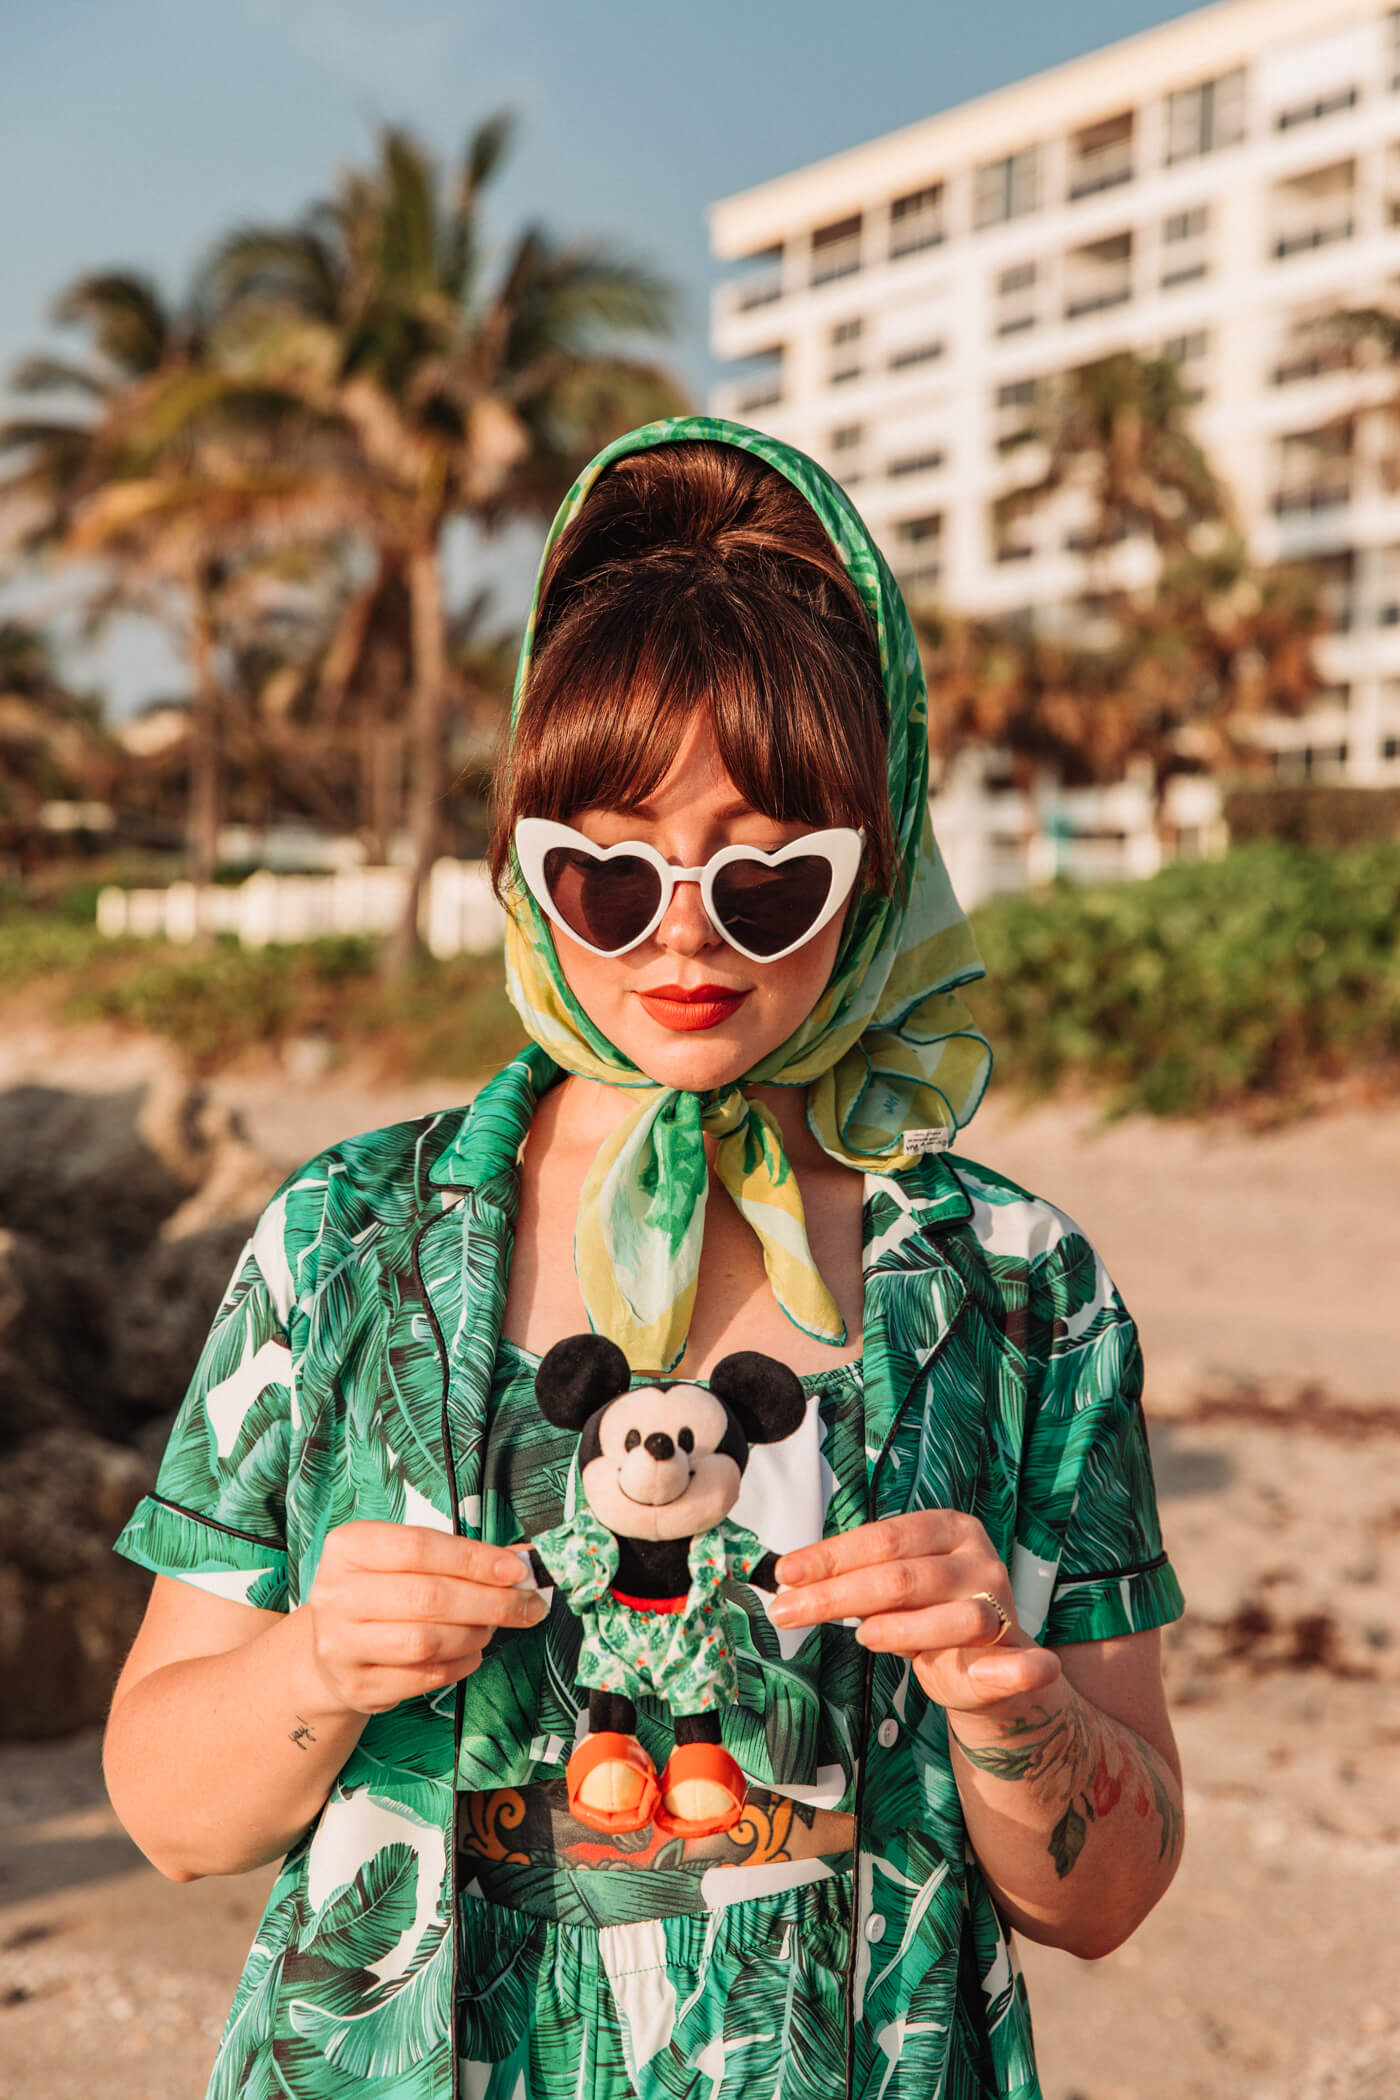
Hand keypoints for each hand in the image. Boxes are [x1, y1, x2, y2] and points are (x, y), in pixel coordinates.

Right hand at [305, 1522, 546, 1716]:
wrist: (332, 1651)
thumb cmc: (381, 1593)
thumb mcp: (407, 1561)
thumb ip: (460, 1556)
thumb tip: (521, 1561)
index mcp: (349, 1547)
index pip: (420, 1547)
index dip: (474, 1559)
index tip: (516, 1569)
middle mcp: (336, 1594)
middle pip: (428, 1596)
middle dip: (490, 1601)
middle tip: (527, 1604)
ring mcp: (342, 1645)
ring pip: (427, 1641)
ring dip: (476, 1633)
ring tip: (493, 1625)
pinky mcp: (358, 1686)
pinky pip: (425, 1677)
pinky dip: (460, 1663)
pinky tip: (471, 1650)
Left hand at [770, 1511, 1060, 1715]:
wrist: (990, 1662)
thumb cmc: (928, 1613)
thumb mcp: (893, 1588)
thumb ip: (856, 1579)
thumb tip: (789, 1580)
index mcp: (946, 1527)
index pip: (881, 1538)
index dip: (830, 1557)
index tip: (785, 1574)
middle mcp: (976, 1557)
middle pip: (900, 1575)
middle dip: (836, 1595)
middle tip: (787, 1611)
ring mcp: (999, 1604)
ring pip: (951, 1617)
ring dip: (902, 1629)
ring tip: (862, 1636)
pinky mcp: (1015, 1654)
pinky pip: (1020, 1664)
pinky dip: (1017, 1670)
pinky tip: (999, 1674)